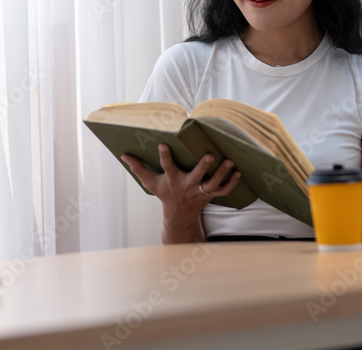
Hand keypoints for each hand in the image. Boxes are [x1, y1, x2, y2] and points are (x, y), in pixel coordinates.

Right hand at [122, 145, 239, 237]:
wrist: (178, 216)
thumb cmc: (165, 195)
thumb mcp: (150, 183)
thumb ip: (138, 168)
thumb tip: (124, 155)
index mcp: (172, 180)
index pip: (167, 166)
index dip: (165, 156)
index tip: (164, 145)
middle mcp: (187, 185)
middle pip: (197, 176)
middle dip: (204, 167)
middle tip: (210, 155)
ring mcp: (200, 191)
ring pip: (213, 183)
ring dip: (222, 173)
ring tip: (229, 161)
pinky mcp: (209, 196)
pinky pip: (223, 191)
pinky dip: (232, 183)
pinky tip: (238, 172)